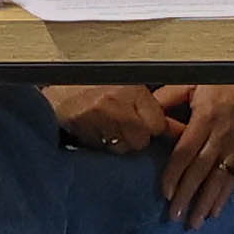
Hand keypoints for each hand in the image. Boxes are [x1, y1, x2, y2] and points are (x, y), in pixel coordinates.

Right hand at [45, 79, 166, 153]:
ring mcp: (98, 118)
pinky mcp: (82, 129)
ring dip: (116, 143)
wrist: (56, 85)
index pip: (157, 124)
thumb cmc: (91, 84)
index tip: (146, 126)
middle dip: (135, 139)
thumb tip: (177, 130)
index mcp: (131, 89)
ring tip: (105, 127)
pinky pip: (100, 148)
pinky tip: (92, 130)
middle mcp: (117, 103)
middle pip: (140, 141)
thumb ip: (148, 107)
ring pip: (121, 148)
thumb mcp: (124, 87)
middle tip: (123, 127)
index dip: (152, 128)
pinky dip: (98, 144)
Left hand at [152, 81, 233, 219]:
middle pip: (201, 171)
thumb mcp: (192, 83)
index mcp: (205, 119)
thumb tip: (149, 115)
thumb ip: (168, 98)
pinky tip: (215, 211)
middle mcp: (221, 136)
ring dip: (206, 203)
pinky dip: (225, 196)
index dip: (175, 174)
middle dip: (187, 195)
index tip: (165, 193)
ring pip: (218, 179)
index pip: (186, 153)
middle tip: (175, 215)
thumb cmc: (224, 81)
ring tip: (194, 221)